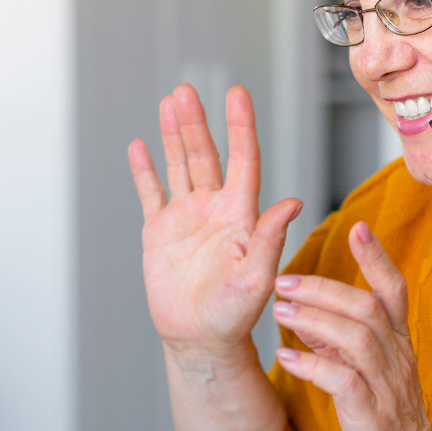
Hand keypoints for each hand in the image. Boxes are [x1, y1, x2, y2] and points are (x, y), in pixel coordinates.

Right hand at [130, 84, 301, 360]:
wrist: (200, 340)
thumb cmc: (235, 315)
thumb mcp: (258, 277)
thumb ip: (271, 238)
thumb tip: (293, 202)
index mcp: (241, 215)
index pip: (243, 160)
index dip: (240, 127)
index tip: (237, 94)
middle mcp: (214, 208)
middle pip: (206, 155)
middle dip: (196, 122)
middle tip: (187, 90)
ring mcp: (186, 217)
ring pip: (180, 165)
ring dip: (174, 134)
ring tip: (170, 101)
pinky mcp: (160, 232)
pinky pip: (151, 193)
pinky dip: (144, 170)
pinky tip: (139, 146)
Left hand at [272, 222, 431, 430]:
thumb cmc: (387, 420)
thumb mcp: (368, 371)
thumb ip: (342, 340)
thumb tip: (307, 310)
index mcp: (398, 345)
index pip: (394, 291)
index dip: (377, 259)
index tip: (357, 227)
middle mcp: (397, 360)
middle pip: (366, 308)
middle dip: (323, 289)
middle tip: (283, 280)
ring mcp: (387, 389)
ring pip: (356, 339)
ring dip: (315, 321)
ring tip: (279, 312)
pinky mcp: (373, 419)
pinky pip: (344, 384)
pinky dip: (314, 366)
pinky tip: (287, 358)